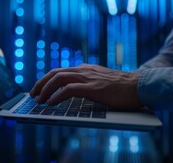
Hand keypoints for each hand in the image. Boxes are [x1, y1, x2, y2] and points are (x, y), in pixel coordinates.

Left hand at [29, 64, 143, 109]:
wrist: (140, 86)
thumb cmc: (123, 87)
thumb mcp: (102, 81)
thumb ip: (89, 82)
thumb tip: (76, 90)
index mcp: (86, 69)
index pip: (61, 71)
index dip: (47, 79)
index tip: (39, 88)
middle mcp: (84, 70)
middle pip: (55, 72)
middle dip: (41, 83)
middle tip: (33, 93)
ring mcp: (88, 78)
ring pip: (59, 78)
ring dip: (45, 89)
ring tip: (38, 99)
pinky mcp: (92, 88)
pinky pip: (68, 89)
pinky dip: (56, 96)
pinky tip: (50, 103)